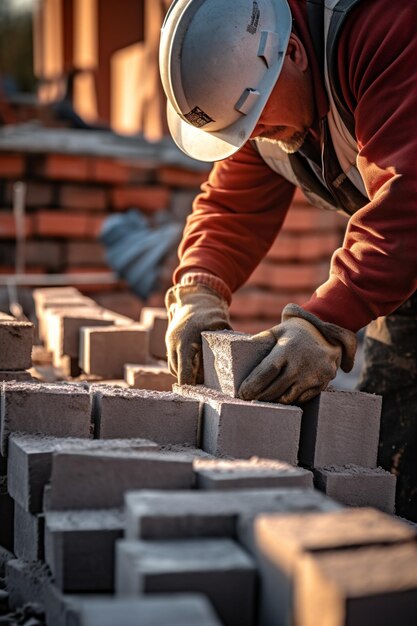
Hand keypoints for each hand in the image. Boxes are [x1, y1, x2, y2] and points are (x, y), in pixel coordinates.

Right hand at [165, 282, 230, 384]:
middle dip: (190, 381)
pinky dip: (182, 364)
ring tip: (202, 377)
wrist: (195, 296)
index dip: (191, 386)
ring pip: (174, 367)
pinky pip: (173, 359)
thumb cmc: (211, 312)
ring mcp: (169, 341)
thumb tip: (238, 364)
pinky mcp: (169, 340)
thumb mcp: (222, 327)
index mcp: (186, 343)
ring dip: (185, 373)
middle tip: (207, 387)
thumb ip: (226, 345)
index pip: (184, 374)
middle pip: (178, 373)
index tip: (201, 393)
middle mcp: (174, 343)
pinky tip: (196, 366)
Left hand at [238, 304, 356, 404]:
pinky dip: (289, 399)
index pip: (267, 372)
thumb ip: (260, 340)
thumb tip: (239, 352)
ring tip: (262, 399)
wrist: (328, 335)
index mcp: (288, 349)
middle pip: (275, 388)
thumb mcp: (277, 331)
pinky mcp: (322, 384)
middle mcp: (302, 364)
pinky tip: (280, 397)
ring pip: (288, 398)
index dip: (253, 385)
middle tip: (248, 399)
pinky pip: (301, 399)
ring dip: (274, 400)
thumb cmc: (295, 334)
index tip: (242, 393)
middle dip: (259, 396)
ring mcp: (314, 376)